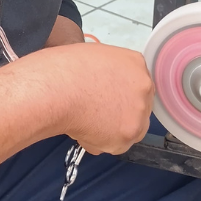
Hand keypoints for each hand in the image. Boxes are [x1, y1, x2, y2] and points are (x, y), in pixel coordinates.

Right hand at [35, 43, 154, 154]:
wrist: (56, 89)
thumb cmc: (63, 69)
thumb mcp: (91, 56)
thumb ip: (107, 71)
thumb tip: (102, 86)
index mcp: (135, 63)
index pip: (135, 83)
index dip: (119, 94)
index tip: (106, 99)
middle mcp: (143, 87)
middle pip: (137, 106)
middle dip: (119, 113)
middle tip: (95, 113)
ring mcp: (138, 112)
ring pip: (129, 128)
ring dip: (110, 129)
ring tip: (84, 121)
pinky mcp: (127, 134)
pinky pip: (114, 145)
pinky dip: (98, 142)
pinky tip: (82, 129)